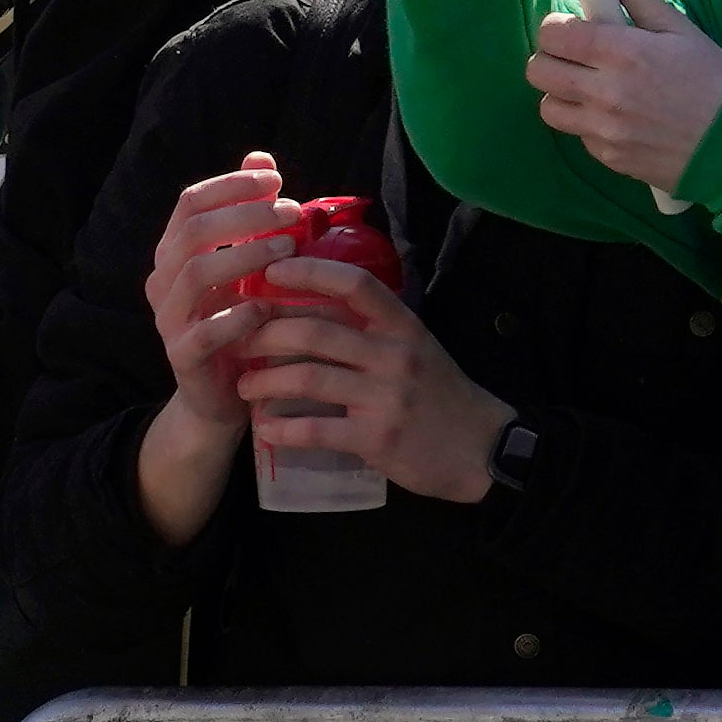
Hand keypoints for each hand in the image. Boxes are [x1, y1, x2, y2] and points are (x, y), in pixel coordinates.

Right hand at [144, 155, 291, 431]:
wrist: (220, 397)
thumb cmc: (237, 322)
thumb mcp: (244, 265)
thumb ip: (248, 215)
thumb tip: (263, 157)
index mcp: (173, 253)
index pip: (190, 202)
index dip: (231, 185)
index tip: (275, 179)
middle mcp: (163, 280)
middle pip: (193, 231)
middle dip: (244, 215)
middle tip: (292, 212)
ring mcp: (169, 319)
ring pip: (196, 273)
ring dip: (246, 255)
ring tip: (289, 248)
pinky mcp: (183, 357)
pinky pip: (205, 332)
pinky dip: (237, 316)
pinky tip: (267, 306)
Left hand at [237, 257, 517, 503]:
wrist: (482, 449)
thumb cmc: (439, 392)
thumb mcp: (415, 345)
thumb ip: (372, 324)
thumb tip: (309, 299)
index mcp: (402, 325)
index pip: (354, 283)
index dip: (309, 272)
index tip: (270, 272)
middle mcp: (394, 355)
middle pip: (315, 333)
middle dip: (267, 334)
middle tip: (239, 339)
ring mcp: (386, 398)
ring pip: (308, 379)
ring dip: (265, 381)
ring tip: (244, 384)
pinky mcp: (378, 439)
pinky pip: (317, 429)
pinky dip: (283, 428)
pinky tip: (265, 428)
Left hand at [526, 0, 721, 192]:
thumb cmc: (714, 80)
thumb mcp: (677, 27)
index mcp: (622, 52)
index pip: (551, 32)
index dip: (557, 26)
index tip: (574, 28)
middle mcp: (606, 93)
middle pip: (537, 70)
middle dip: (552, 58)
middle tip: (579, 57)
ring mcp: (606, 131)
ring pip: (549, 107)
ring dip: (563, 94)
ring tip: (592, 87)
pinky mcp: (611, 160)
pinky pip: (578, 137)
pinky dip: (588, 126)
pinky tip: (617, 117)